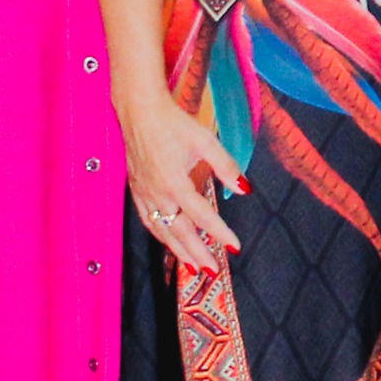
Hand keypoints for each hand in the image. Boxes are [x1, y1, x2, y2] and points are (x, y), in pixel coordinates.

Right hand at [125, 86, 245, 274]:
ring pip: (161, 230)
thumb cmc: (173, 122)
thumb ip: (225, 167)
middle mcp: (158, 194)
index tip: (235, 247)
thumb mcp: (205, 141)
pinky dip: (159, 234)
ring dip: (176, 249)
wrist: (138, 110)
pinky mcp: (136, 188)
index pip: (203, 216)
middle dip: (197, 252)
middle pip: (179, 232)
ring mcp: (144, 193)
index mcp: (176, 184)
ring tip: (191, 265)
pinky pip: (147, 219)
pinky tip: (167, 238)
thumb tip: (244, 189)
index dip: (220, 233)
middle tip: (212, 270)